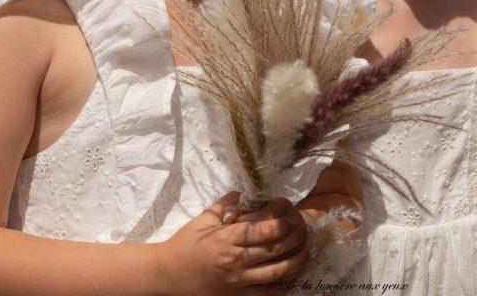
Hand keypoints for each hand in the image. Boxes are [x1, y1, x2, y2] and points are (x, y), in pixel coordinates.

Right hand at [160, 193, 310, 294]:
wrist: (168, 273)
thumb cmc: (186, 243)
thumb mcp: (204, 218)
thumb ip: (227, 203)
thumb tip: (246, 192)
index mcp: (227, 238)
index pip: (264, 228)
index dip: (282, 218)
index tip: (289, 209)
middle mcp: (236, 260)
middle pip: (276, 248)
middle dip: (296, 236)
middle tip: (304, 226)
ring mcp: (238, 281)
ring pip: (277, 271)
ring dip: (297, 259)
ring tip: (308, 249)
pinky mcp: (238, 295)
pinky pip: (267, 292)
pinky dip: (284, 285)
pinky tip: (295, 274)